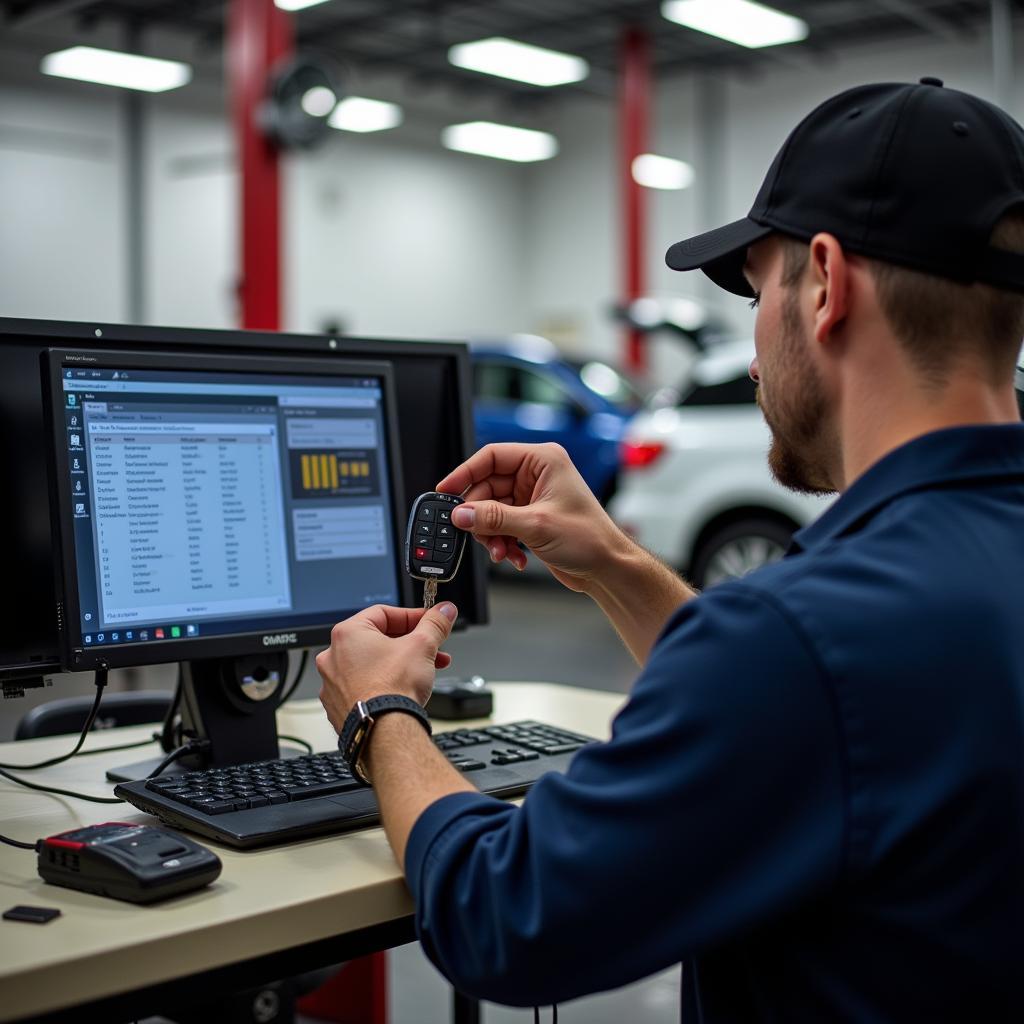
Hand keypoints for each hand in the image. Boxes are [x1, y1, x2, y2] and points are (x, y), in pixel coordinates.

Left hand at [315, 603, 457, 732]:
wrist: (384, 733)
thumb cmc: (392, 689)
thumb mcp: (422, 645)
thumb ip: (434, 623)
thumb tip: (444, 611)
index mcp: (347, 634)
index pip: (384, 613)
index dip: (412, 616)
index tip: (428, 622)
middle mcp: (333, 657)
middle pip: (378, 640)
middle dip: (410, 644)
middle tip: (431, 649)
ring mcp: (332, 684)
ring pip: (371, 665)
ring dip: (398, 664)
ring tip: (423, 672)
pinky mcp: (338, 706)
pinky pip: (364, 687)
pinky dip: (382, 685)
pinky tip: (401, 691)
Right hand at [437, 442, 621, 592]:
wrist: (607, 568)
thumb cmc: (590, 538)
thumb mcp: (536, 526)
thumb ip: (494, 518)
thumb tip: (462, 513)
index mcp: (543, 461)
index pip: (491, 456)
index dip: (465, 473)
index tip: (446, 491)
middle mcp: (536, 476)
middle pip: (487, 487)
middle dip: (480, 515)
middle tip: (472, 532)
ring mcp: (533, 498)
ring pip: (491, 510)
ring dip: (491, 534)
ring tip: (500, 550)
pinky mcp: (531, 519)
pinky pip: (501, 525)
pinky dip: (502, 542)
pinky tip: (513, 556)